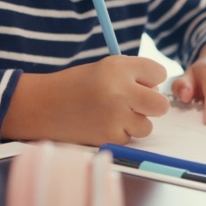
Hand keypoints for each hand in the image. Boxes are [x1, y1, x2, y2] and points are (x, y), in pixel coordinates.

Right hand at [1, 55, 169, 145]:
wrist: (44, 106)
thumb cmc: (77, 85)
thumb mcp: (105, 68)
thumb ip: (133, 75)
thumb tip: (159, 92)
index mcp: (119, 67)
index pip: (159, 73)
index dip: (150, 80)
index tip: (138, 82)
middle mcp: (120, 90)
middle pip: (161, 105)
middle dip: (152, 106)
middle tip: (136, 104)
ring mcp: (115, 116)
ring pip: (147, 126)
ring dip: (135, 122)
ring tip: (113, 114)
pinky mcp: (109, 137)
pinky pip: (129, 138)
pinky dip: (119, 134)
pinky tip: (101, 124)